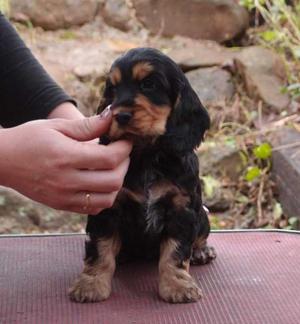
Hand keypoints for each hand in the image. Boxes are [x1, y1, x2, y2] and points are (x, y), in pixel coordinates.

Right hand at [0, 108, 131, 213]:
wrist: (3, 161)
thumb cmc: (29, 139)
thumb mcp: (56, 126)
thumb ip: (87, 125)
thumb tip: (112, 117)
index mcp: (66, 157)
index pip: (109, 158)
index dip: (124, 149)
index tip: (126, 141)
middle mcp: (67, 181)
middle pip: (113, 181)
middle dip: (124, 165)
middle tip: (121, 154)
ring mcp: (64, 197)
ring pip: (107, 199)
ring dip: (117, 183)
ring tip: (113, 168)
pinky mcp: (62, 205)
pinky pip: (93, 208)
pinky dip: (104, 197)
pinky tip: (100, 182)